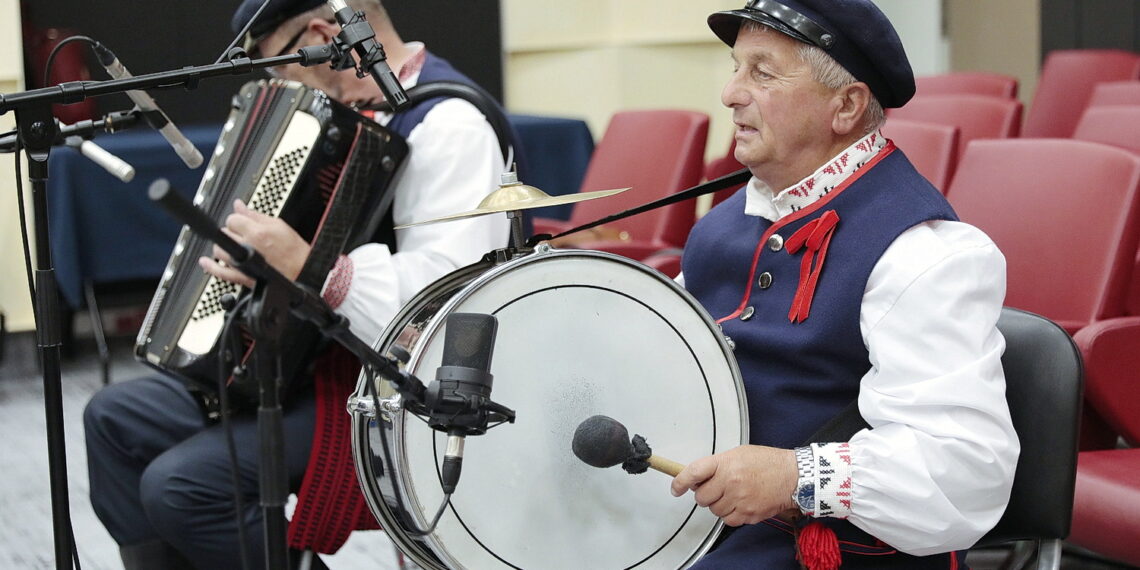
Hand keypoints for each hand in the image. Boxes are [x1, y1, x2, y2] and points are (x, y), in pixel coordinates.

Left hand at [198, 199, 311, 286]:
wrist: (303, 272)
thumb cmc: (295, 251)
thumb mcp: (279, 225)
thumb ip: (255, 215)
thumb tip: (239, 205)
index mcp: (257, 232)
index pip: (233, 219)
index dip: (238, 220)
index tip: (243, 222)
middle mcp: (247, 247)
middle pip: (224, 233)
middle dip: (232, 232)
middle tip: (243, 234)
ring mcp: (243, 264)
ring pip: (219, 251)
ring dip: (223, 247)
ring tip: (234, 246)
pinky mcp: (243, 277)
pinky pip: (220, 273)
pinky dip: (211, 267)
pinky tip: (206, 262)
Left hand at [670, 445, 797, 525]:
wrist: (792, 476)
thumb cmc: (768, 463)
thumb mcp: (739, 454)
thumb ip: (717, 465)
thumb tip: (698, 477)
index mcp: (726, 463)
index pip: (694, 472)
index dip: (681, 481)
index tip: (676, 487)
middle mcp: (730, 481)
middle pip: (702, 497)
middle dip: (705, 494)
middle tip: (714, 489)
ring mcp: (739, 499)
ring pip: (714, 510)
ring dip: (718, 505)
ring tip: (732, 494)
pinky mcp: (748, 514)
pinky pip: (728, 520)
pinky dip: (730, 515)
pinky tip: (739, 504)